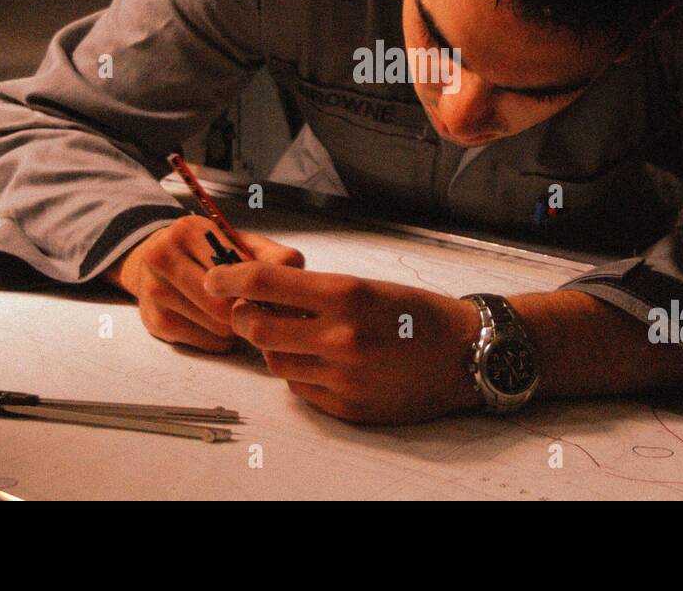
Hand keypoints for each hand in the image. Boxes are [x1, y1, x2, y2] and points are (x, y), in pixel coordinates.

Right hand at [106, 216, 304, 352]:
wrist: (157, 264)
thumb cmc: (209, 255)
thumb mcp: (239, 244)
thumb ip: (272, 254)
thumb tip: (293, 273)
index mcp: (189, 231)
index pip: (236, 267)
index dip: (260, 286)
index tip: (269, 292)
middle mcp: (163, 256)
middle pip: (225, 303)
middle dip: (248, 311)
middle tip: (256, 309)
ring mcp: (154, 290)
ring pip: (217, 325)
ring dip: (235, 327)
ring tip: (235, 314)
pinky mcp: (154, 321)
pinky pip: (205, 342)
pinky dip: (220, 339)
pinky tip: (216, 325)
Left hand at [205, 263, 482, 422]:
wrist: (465, 354)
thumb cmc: (417, 315)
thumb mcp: (366, 287)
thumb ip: (314, 292)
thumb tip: (262, 292)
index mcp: (345, 295)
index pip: (265, 282)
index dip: (230, 277)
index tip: (216, 276)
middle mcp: (339, 336)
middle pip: (256, 327)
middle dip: (244, 317)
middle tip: (249, 311)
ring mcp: (341, 375)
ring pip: (274, 362)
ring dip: (275, 347)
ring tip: (298, 338)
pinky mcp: (346, 406)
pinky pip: (300, 390)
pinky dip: (301, 375)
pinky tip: (323, 364)